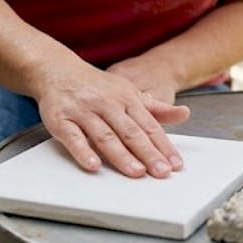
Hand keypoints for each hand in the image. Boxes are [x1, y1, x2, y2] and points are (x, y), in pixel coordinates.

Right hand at [34, 62, 188, 178]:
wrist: (57, 69)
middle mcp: (106, 104)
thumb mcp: (129, 92)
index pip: (149, 125)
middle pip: (130, 132)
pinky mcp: (61, 119)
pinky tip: (93, 165)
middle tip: (161, 172)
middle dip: (148, 153)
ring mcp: (83, 111)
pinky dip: (83, 152)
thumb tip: (184, 114)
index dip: (163, 145)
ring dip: (121, 155)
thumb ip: (156, 108)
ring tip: (136, 172)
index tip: (175, 164)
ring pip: (105, 135)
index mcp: (126, 98)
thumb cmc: (96, 86)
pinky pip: (73, 137)